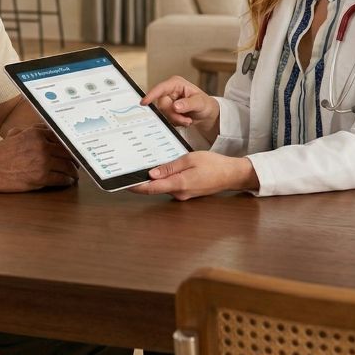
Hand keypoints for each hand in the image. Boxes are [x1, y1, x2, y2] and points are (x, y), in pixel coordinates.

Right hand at [0, 126, 76, 192]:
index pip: (60, 136)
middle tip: (78, 162)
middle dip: (74, 157)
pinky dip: (67, 181)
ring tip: (75, 173)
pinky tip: (68, 181)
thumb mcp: (14, 134)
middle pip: (67, 151)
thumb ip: (30, 130)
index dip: (69, 143)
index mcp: (36, 133)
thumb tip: (43, 129)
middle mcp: (42, 145)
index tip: (74, 147)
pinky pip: (61, 179)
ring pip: (67, 165)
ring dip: (73, 171)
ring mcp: (42, 162)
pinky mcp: (41, 177)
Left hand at [129, 151, 257, 200]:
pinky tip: (163, 170)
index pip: (152, 188)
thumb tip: (152, 173)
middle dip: (142, 180)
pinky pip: (171, 186)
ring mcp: (183, 194)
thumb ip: (170, 167)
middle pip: (155, 188)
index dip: (136, 187)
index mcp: (179, 184)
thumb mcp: (190, 159)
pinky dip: (164, 179)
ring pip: (163, 186)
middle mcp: (179, 193)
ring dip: (154, 179)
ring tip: (144, 167)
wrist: (230, 175)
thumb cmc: (213, 164)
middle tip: (130, 169)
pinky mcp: (186, 192)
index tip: (124, 183)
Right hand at [141, 76, 220, 140]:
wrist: (206, 114)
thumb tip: (175, 106)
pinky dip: (176, 122)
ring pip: (163, 114)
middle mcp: (169, 91)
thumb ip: (188, 104)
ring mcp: (168, 101)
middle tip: (186, 120)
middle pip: (162, 105)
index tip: (144, 102)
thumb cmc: (205, 104)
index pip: (160, 88)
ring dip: (176, 120)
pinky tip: (184, 120)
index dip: (151, 95)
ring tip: (188, 120)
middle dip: (174, 115)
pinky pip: (166, 119)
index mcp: (176, 84)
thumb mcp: (200, 102)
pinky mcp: (168, 110)